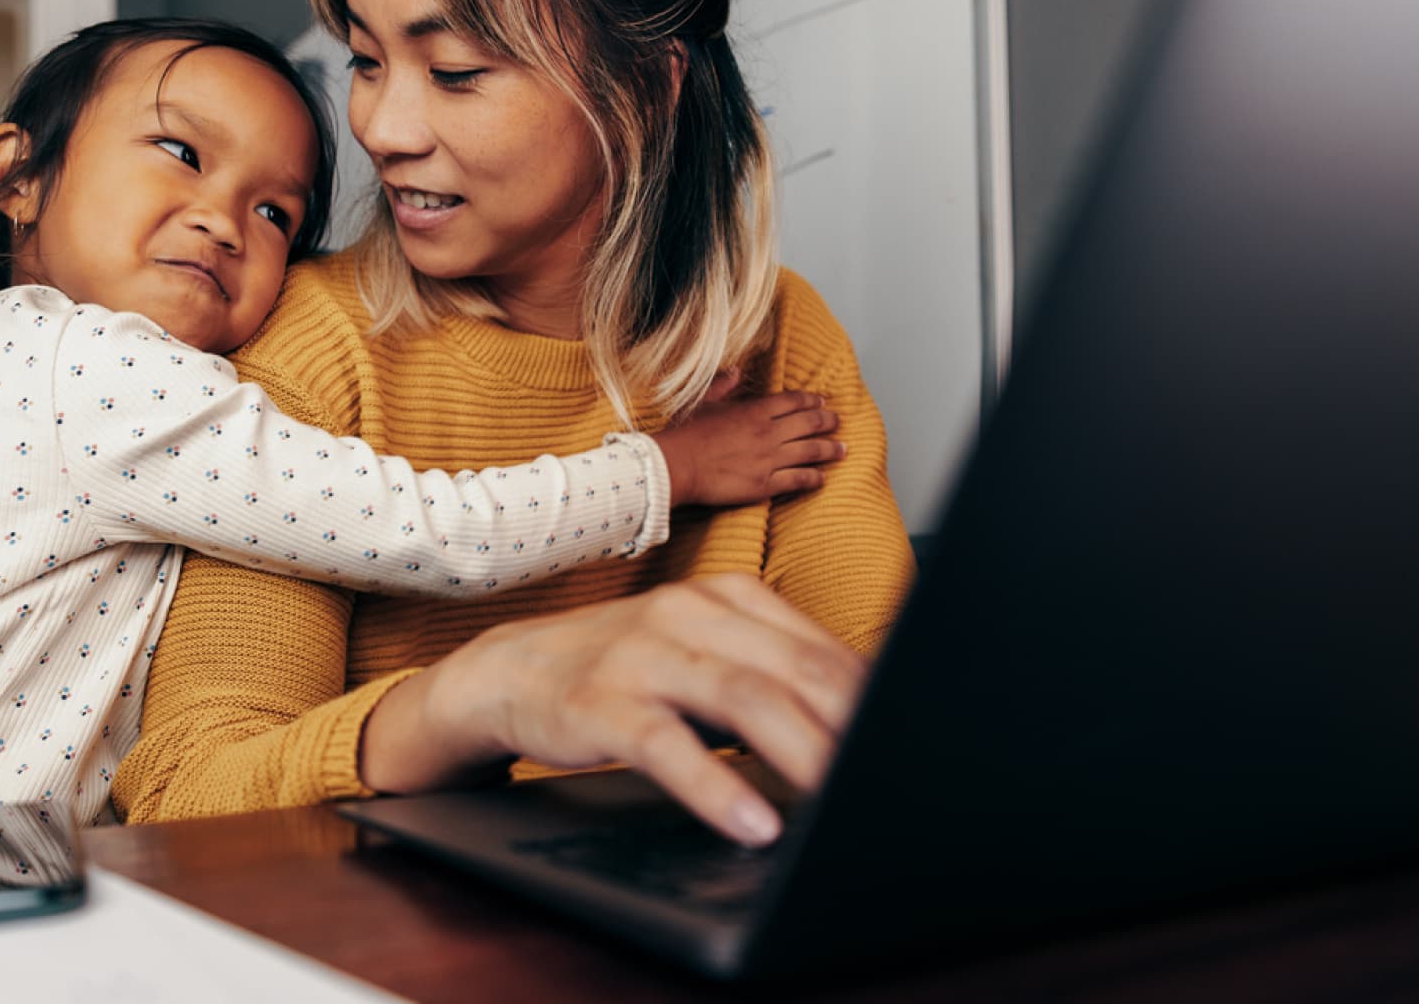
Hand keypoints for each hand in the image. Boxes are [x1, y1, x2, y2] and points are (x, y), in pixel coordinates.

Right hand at [409, 574, 869, 845]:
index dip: (870, 696)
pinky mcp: (602, 703)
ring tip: (840, 796)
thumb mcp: (703, 653)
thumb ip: (771, 673)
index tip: (908, 738)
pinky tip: (752, 821)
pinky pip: (666, 745)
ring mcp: (644, 655)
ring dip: (800, 750)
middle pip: (793, 668)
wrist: (510, 670)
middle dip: (852, 722)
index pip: (819, 646)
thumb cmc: (626, 669)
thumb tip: (859, 719)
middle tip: (892, 770)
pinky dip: (714, 787)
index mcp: (726, 597)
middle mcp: (689, 614)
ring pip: (742, 697)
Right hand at [653, 389, 843, 507]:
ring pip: (811, 451)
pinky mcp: (765, 484)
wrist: (676, 465)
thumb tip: (736, 370)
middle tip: (839, 422)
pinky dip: (814, 478)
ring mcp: (769, 459)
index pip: (793, 401)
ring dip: (830, 449)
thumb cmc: (685, 433)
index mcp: (754, 410)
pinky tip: (823, 479)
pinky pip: (798, 480)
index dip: (812, 401)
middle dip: (829, 422)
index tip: (823, 402)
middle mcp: (768, 432)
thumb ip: (724, 385)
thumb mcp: (704, 401)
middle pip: (809, 423)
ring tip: (842, 449)